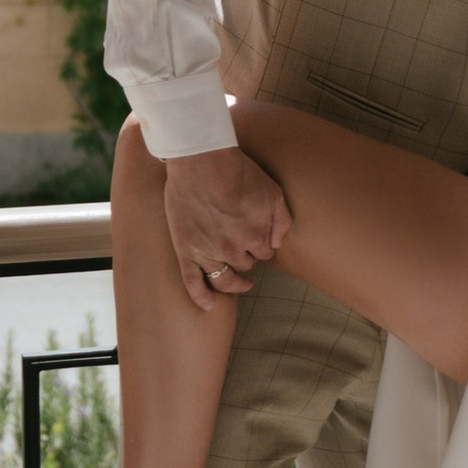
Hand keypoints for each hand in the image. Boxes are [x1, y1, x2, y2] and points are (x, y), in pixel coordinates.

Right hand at [163, 146, 288, 309]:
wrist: (201, 160)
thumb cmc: (238, 172)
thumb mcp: (273, 191)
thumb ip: (281, 221)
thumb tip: (278, 244)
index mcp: (256, 238)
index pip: (266, 253)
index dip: (263, 245)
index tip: (258, 238)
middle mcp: (233, 251)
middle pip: (245, 265)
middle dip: (247, 257)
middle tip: (241, 246)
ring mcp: (208, 253)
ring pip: (224, 278)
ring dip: (232, 281)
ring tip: (238, 283)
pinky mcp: (186, 250)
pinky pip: (193, 282)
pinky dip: (201, 297)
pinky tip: (209, 306)